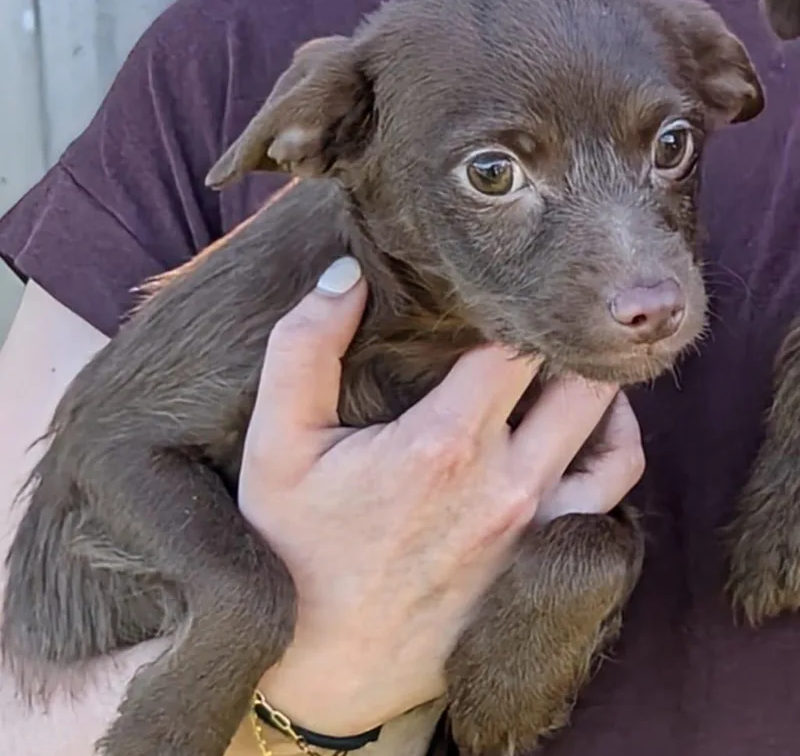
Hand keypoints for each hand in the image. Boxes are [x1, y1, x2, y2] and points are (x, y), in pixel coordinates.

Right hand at [237, 256, 644, 736]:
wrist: (329, 664)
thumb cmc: (295, 549)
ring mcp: (539, 526)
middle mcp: (507, 482)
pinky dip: (614, 445)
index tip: (483, 297)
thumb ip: (304, 348)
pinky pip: (616, 489)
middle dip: (553, 339)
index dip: (503, 306)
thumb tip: (348, 274)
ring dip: (592, 385)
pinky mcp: (549, 559)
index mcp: (443, 443)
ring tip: (560, 363)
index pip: (511, 342)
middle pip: (573, 376)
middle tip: (526, 321)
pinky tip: (583, 429)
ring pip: (609, 426)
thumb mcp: (276, 444)